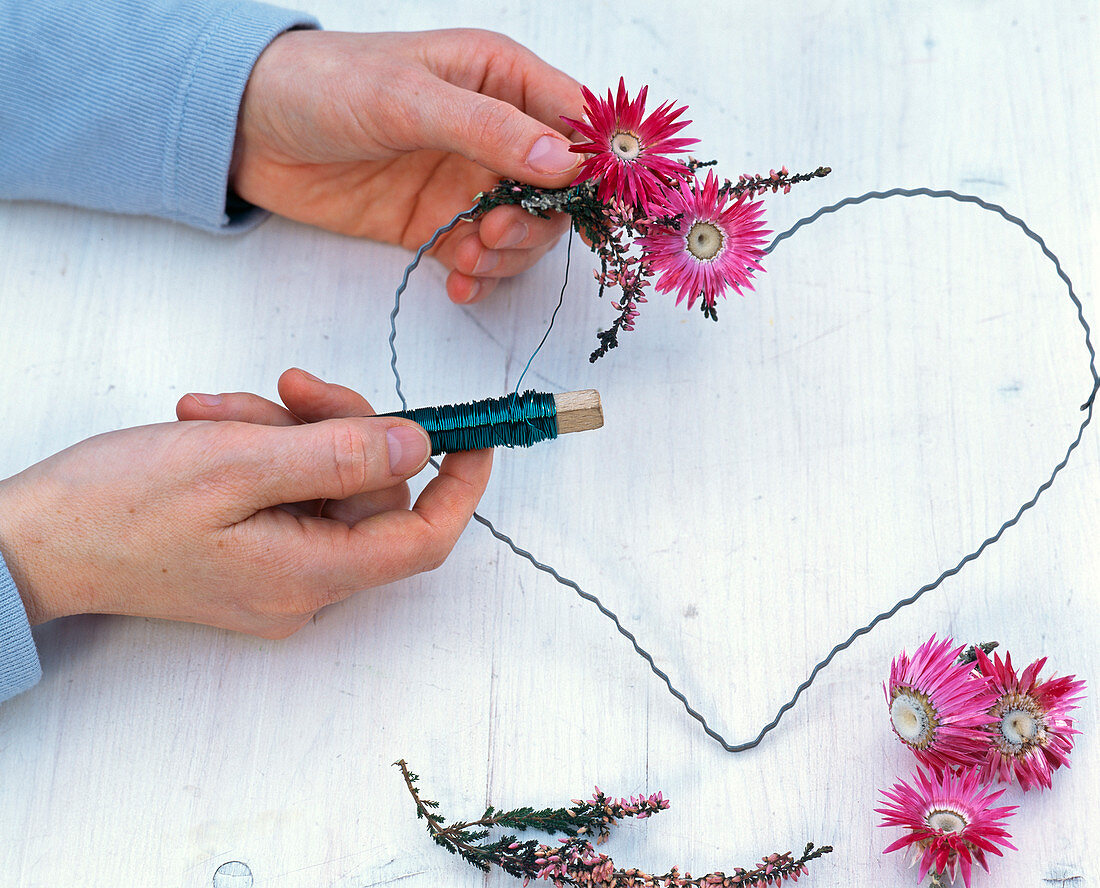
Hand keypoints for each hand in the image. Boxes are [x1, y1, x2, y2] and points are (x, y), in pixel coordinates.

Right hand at [0, 370, 491, 637]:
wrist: (31, 541)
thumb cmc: (115, 509)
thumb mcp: (236, 463)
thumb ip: (338, 455)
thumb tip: (418, 446)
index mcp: (311, 573)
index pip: (424, 539)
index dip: (460, 487)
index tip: (474, 435)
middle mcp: (304, 584)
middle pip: (370, 493)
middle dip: (338, 425)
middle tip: (289, 388)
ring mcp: (277, 571)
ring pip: (327, 481)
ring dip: (287, 430)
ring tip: (220, 412)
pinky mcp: (252, 552)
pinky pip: (290, 490)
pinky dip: (264, 448)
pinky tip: (213, 427)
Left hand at [232, 28, 583, 303]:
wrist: (248, 130)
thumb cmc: (324, 87)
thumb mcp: (407, 100)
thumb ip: (487, 129)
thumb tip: (562, 164)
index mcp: (500, 78)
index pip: (576, 122)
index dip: (590, 165)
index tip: (584, 203)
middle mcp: (494, 131)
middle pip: (557, 190)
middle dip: (537, 220)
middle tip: (493, 230)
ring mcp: (467, 181)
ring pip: (525, 231)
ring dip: (509, 254)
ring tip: (470, 257)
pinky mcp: (438, 223)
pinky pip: (483, 258)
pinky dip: (482, 276)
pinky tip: (460, 283)